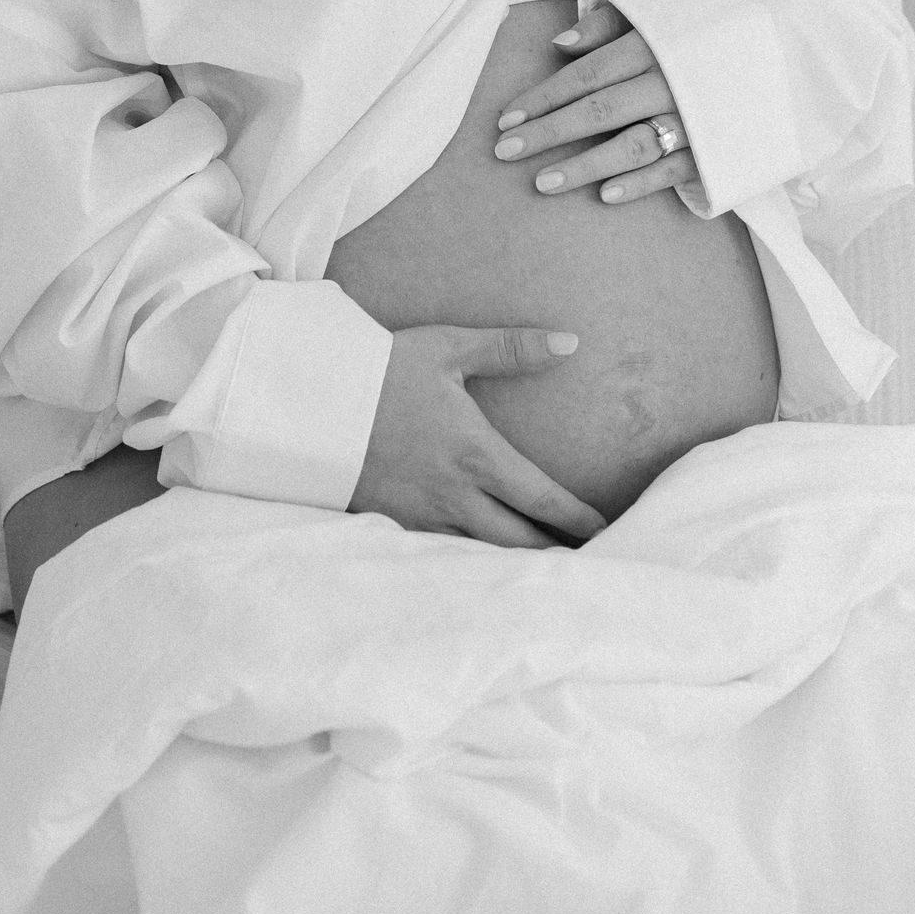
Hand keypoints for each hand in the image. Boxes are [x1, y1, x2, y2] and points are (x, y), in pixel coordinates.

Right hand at [348, 324, 607, 548]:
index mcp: (476, 452)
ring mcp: (422, 514)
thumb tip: (570, 343)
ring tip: (543, 570)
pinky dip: (471, 562)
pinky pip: (443, 552)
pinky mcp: (393, 522)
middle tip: (585, 561)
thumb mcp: (450, 349)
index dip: (577, 519)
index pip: (541, 498)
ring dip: (515, 563)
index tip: (604, 529)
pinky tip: (482, 564)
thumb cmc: (384, 368)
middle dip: (554, 553)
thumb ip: (512, 349)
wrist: (310, 400)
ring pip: (482, 554)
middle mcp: (454, 493)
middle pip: (518, 541)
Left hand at [491, 0, 698, 204]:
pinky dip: (639, 184)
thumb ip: (607, 23)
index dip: (543, 96)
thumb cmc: (704, 32)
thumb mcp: (660, 12)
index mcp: (654, 44)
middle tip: (504, 151)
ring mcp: (695, 119)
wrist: (784, 54)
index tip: (506, 118)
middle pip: (598, 111)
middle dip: (548, 132)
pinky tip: (604, 196)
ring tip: (541, 182)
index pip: (586, 74)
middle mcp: (672, 82)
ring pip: (631, 145)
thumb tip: (559, 44)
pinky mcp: (716, 152)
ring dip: (584, 165)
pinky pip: (673, 171)